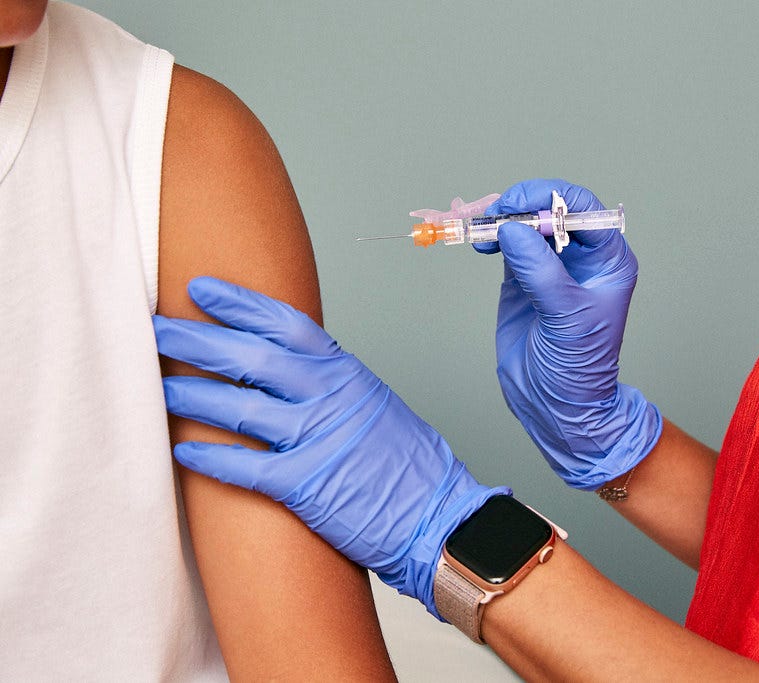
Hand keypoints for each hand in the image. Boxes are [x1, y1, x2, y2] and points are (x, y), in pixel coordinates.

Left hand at [153, 277, 508, 616]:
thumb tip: (288, 373)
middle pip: (252, 357)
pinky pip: (246, 466)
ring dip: (192, 393)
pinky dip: (211, 457)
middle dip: (198, 340)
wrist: (441, 516)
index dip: (240, 304)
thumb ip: (332, 385)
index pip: (286, 325)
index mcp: (347, 374)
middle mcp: (331, 398)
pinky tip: (182, 450)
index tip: (202, 290)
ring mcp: (318, 439)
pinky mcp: (306, 485)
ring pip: (240, 406)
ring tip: (159, 384)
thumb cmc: (410, 466)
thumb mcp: (375, 405)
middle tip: (159, 328)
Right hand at [486, 179, 662, 489]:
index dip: (549, 199)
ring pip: (526, 222)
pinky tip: (481, 241)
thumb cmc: (578, 367)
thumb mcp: (566, 317)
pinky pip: (508, 242)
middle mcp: (583, 257)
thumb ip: (541, 271)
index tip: (517, 206)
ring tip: (481, 230)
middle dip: (520, 205)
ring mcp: (551, 265)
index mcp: (609, 260)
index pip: (583, 209)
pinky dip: (491, 235)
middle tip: (493, 214)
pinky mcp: (523, 277)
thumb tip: (512, 228)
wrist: (556, 405)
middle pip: (551, 208)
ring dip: (501, 218)